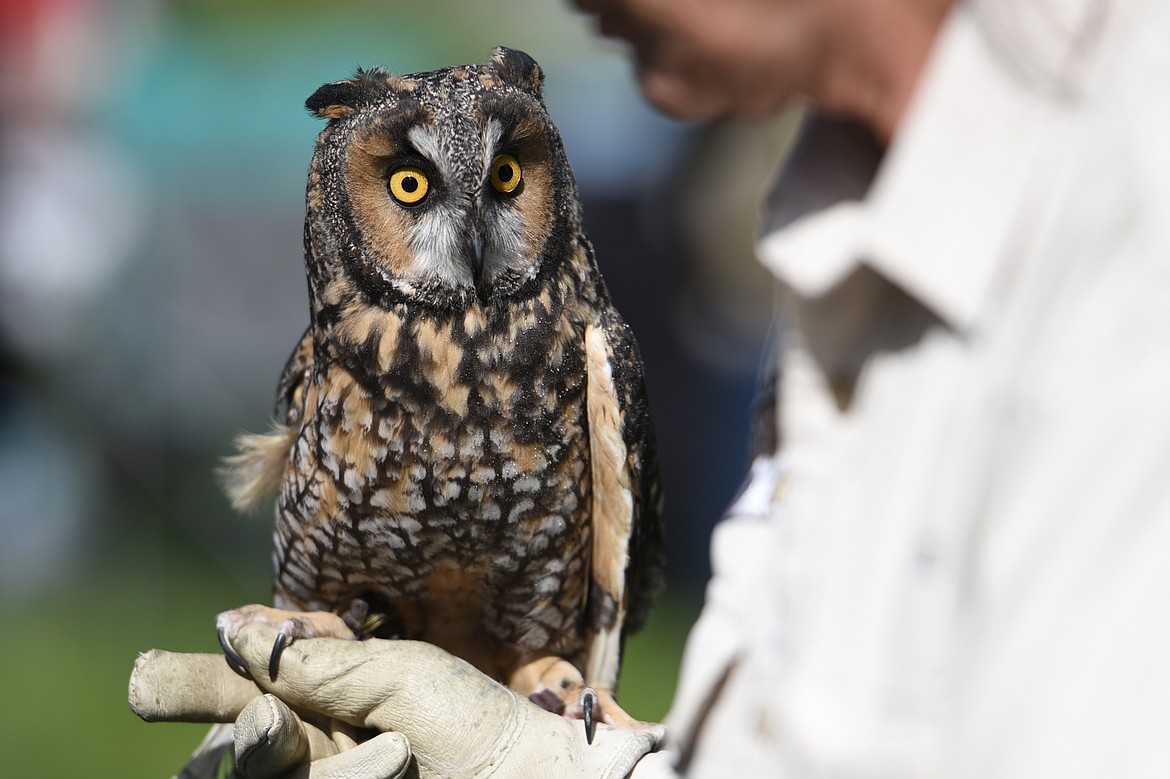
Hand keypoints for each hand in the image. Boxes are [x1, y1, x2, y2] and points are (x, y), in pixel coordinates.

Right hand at [130, 623, 659, 777]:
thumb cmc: (478, 723)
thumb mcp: (399, 676)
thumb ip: (316, 660)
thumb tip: (230, 625)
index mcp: (338, 700)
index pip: (255, 690)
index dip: (206, 683)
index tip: (149, 676)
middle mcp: (327, 747)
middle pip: (245, 740)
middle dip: (210, 716)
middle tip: (156, 691)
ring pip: (269, 773)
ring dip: (268, 748)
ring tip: (295, 729)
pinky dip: (346, 774)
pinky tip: (388, 760)